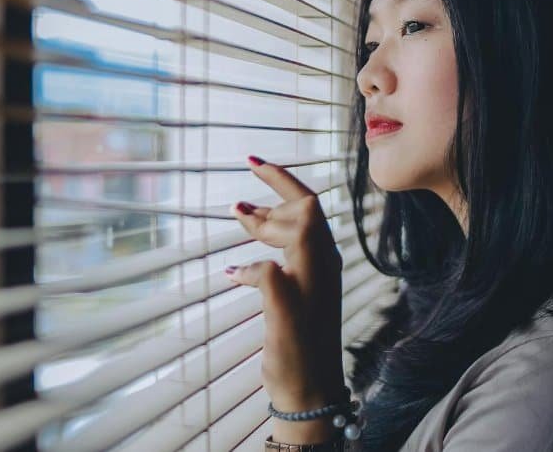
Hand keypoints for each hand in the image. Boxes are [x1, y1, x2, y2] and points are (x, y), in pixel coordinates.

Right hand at [226, 155, 346, 414]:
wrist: (310, 391)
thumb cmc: (298, 356)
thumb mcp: (283, 317)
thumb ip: (270, 282)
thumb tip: (254, 264)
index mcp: (317, 261)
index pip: (305, 205)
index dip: (281, 180)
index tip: (252, 162)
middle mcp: (319, 264)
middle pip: (298, 215)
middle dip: (269, 199)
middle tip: (236, 202)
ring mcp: (310, 279)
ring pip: (290, 235)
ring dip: (265, 223)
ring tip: (238, 216)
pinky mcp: (299, 296)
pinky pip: (279, 261)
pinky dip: (256, 256)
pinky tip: (233, 270)